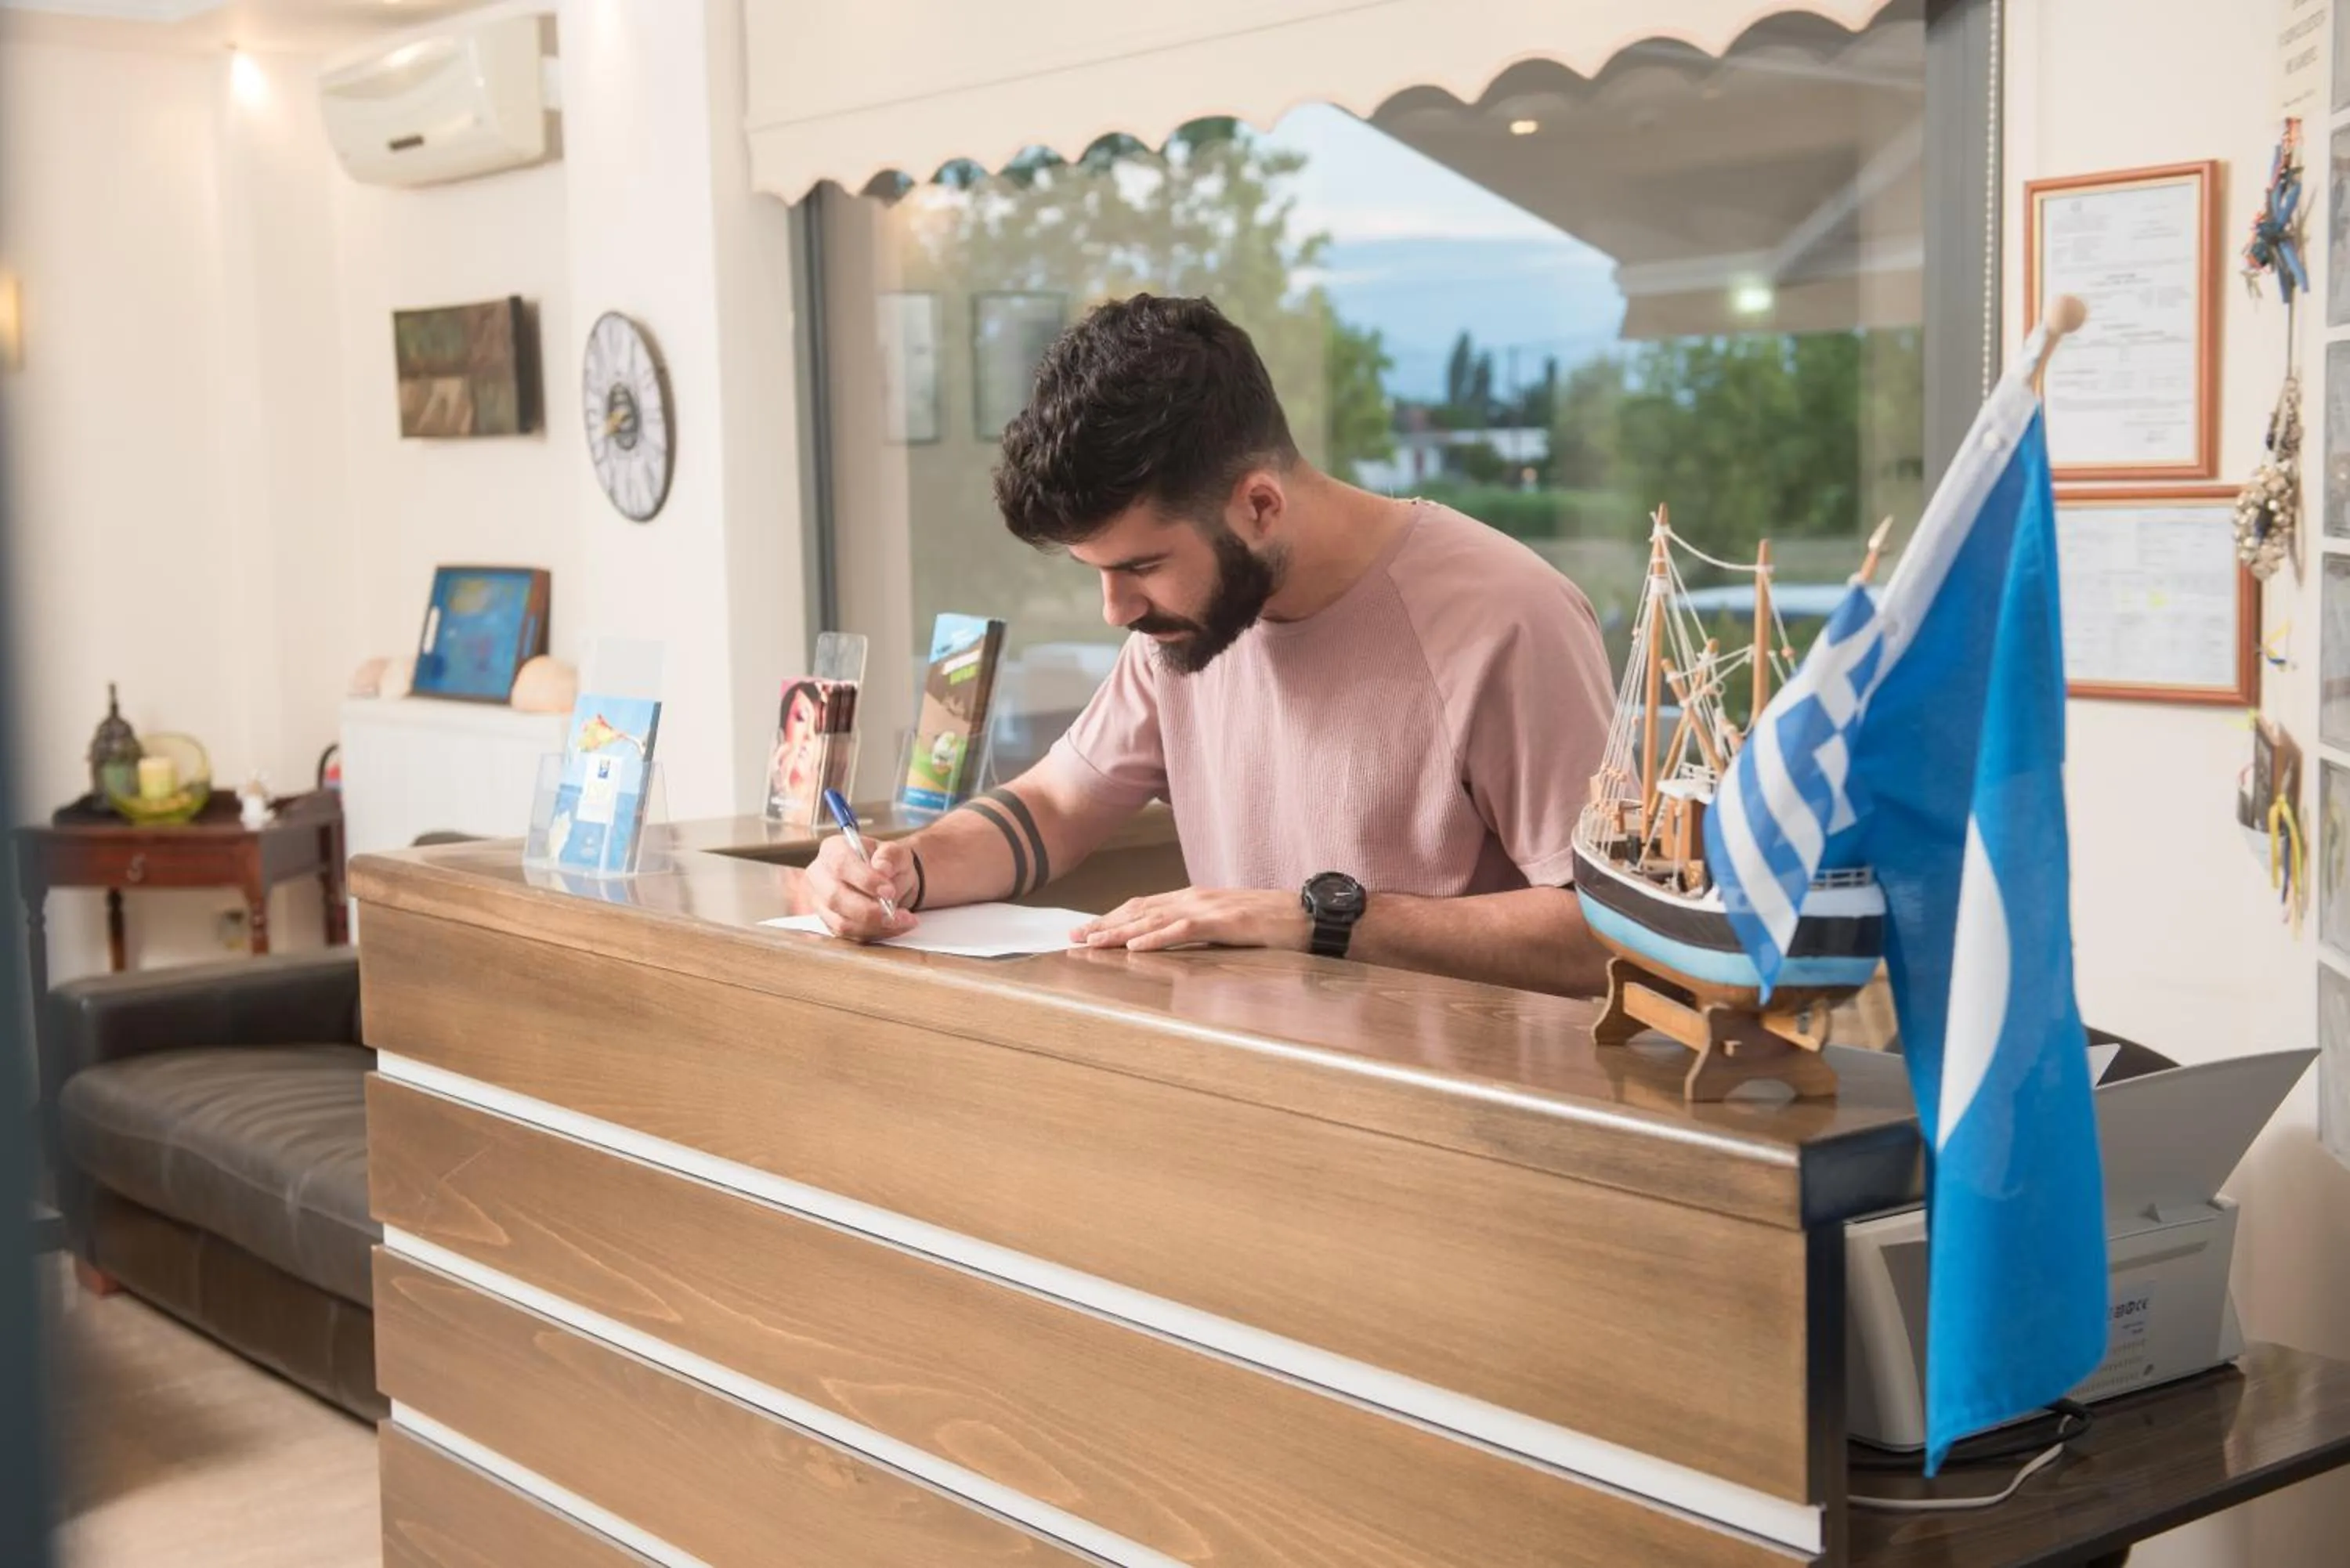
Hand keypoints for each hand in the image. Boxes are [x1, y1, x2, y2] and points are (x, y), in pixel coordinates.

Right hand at [805, 834, 919, 942]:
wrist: (890, 881)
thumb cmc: (888, 863)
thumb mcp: (896, 852)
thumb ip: (890, 856)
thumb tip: (882, 868)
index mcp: (833, 849)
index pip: (841, 864)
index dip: (865, 880)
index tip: (889, 891)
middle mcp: (820, 875)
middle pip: (835, 898)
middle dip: (868, 910)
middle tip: (896, 913)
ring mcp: (821, 901)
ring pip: (841, 922)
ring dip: (875, 926)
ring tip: (903, 920)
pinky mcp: (829, 922)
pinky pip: (850, 935)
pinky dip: (876, 933)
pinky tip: (895, 926)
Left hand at [1071, 888, 1309, 953]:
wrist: (1311, 917)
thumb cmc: (1273, 925)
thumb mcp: (1228, 927)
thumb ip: (1201, 932)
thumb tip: (1175, 945)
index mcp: (1195, 899)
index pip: (1143, 906)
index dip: (1112, 917)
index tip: (1085, 930)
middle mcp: (1196, 898)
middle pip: (1140, 909)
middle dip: (1103, 923)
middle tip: (1072, 937)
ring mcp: (1211, 908)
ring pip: (1154, 918)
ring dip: (1119, 931)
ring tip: (1091, 942)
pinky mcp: (1227, 922)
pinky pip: (1184, 930)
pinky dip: (1156, 937)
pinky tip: (1135, 946)